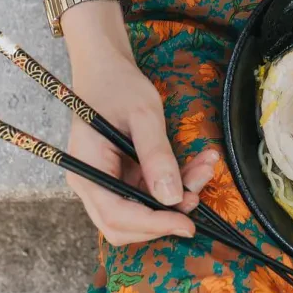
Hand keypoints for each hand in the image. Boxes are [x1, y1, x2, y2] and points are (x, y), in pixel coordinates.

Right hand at [62, 6, 218, 244]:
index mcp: (87, 169)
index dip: (153, 225)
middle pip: (125, 224)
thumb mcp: (143, 115)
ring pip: (141, 209)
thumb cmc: (118, 85)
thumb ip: (156, 155)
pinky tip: (199, 163)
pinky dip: (175, 182)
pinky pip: (149, 190)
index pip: (116, 215)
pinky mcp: (122, 174)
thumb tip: (172, 198)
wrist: (106, 68)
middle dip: (165, 217)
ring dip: (176, 197)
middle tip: (198, 196)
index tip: (188, 223)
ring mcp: (106, 180)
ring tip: (206, 168)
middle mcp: (91, 182)